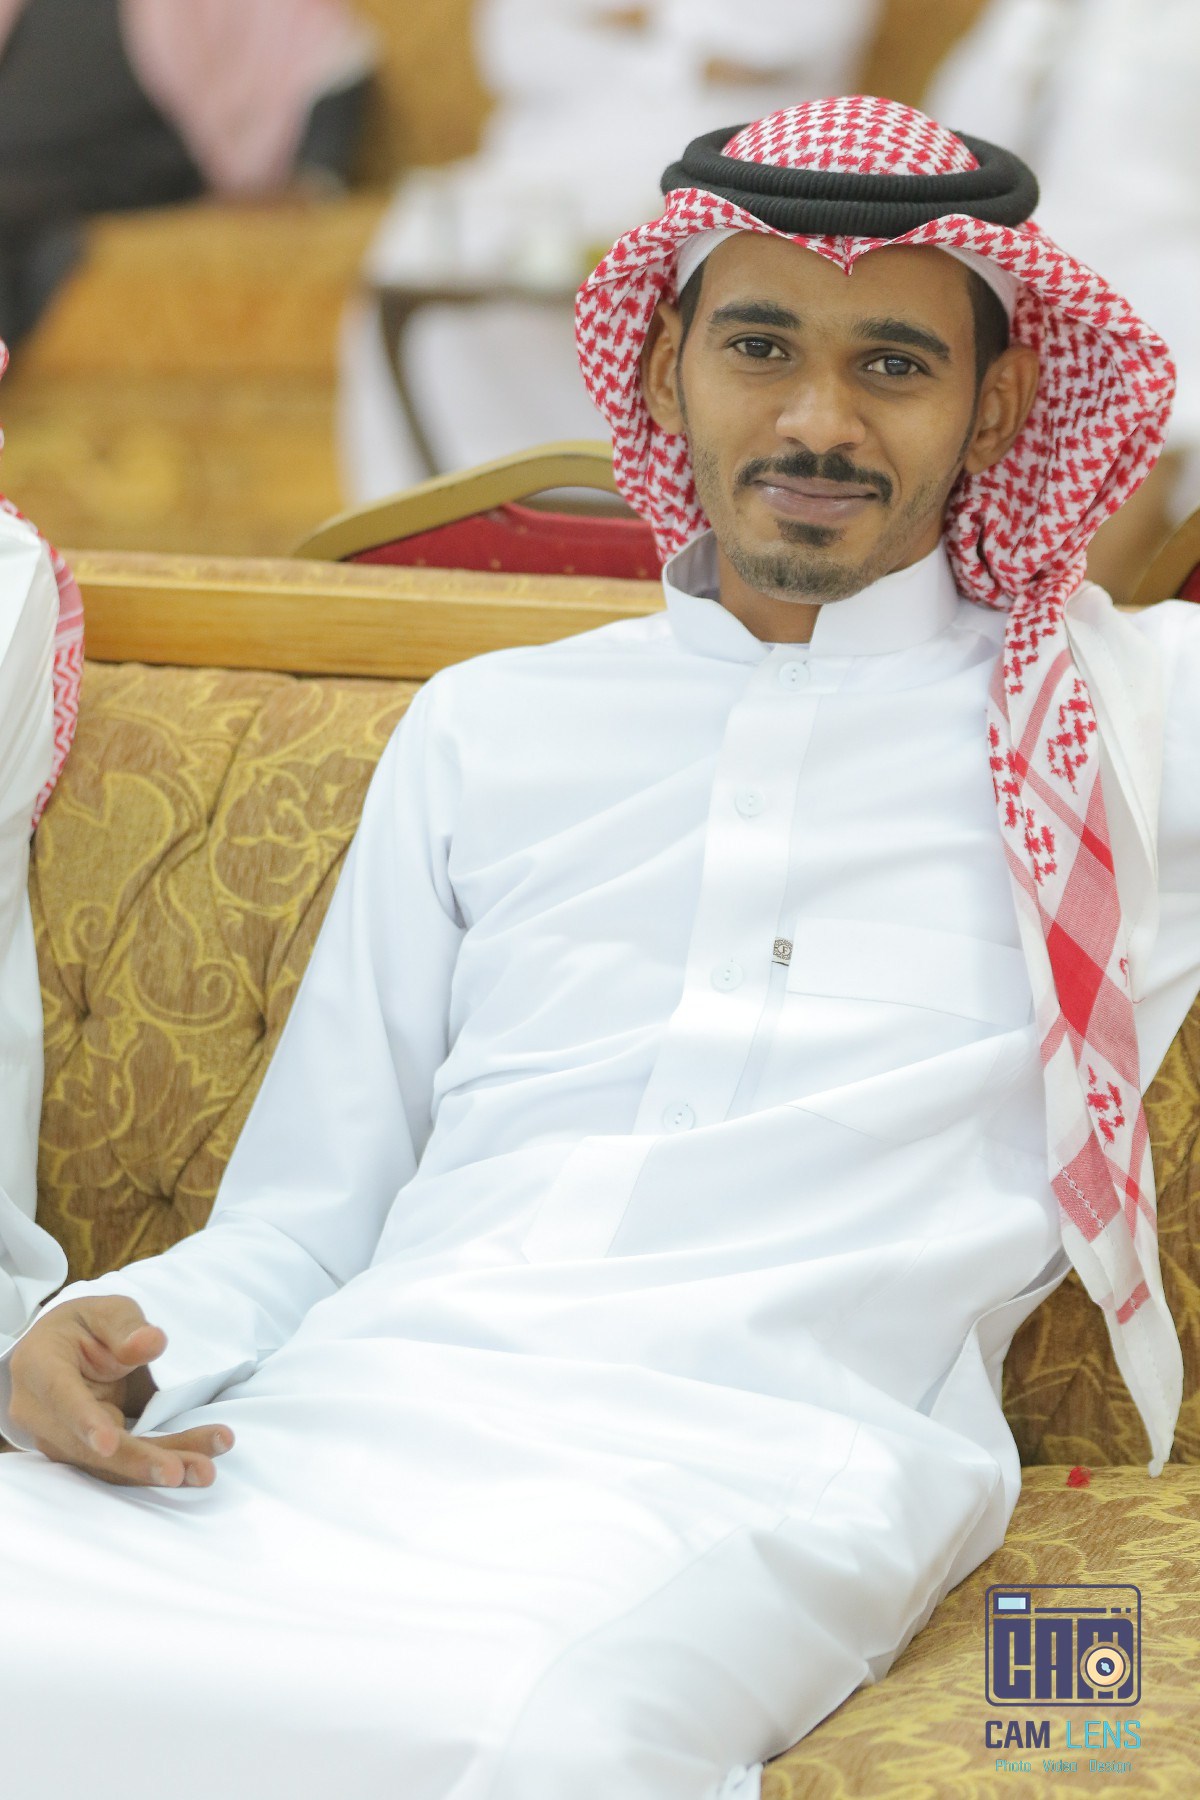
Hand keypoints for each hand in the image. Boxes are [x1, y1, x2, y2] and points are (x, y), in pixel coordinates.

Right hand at [6, 1296, 233, 1487]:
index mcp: (40, 1366)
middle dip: (136, 1460)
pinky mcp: (89, 1454)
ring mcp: (64, 1439)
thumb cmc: (87, 1327)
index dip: (84, 1421)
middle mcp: (43, 1413)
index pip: (60, 1396)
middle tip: (179, 1471)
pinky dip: (162, 1463)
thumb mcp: (106, 1312)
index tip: (107, 1444)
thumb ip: (125, 1328)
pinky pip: (126, 1465)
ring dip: (158, 1468)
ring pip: (110, 1464)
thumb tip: (150, 1343)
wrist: (74, 1350)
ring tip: (204, 1472)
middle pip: (87, 1447)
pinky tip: (199, 1464)